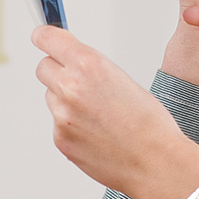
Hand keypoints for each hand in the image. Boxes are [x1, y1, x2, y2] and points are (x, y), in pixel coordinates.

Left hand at [33, 26, 198, 198]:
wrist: (155, 162)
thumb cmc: (149, 122)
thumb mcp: (123, 79)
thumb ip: (91, 68)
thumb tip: (71, 64)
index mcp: (88, 65)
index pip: (47, 39)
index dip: (46, 36)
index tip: (44, 36)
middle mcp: (69, 87)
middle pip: (44, 67)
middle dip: (58, 69)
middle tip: (79, 80)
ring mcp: (61, 115)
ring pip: (52, 97)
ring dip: (67, 99)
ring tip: (99, 114)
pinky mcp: (60, 139)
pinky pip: (59, 122)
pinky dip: (73, 124)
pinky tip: (98, 132)